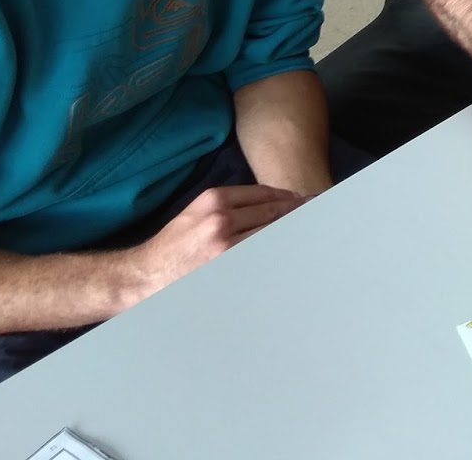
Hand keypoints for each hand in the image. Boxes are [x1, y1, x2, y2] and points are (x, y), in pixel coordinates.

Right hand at [126, 183, 306, 304]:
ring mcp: (225, 246)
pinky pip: (262, 255)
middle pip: (275, 213)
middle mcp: (222, 219)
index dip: (293, 199)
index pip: (267, 195)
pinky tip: (294, 253)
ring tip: (315, 232)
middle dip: (301, 214)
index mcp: (215, 200)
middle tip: (324, 215)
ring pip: (273, 234)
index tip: (311, 202)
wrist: (146, 275)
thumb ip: (231, 206)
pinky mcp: (225, 266)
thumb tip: (274, 206)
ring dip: (296, 233)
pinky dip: (279, 251)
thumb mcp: (198, 213)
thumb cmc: (174, 245)